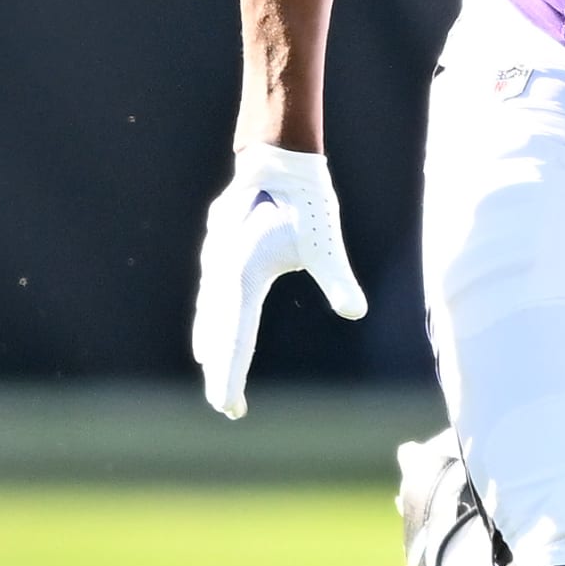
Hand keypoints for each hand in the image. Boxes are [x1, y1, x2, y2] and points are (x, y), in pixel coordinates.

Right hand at [191, 144, 366, 418]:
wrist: (278, 159)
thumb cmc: (304, 199)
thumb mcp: (324, 240)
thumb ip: (336, 277)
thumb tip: (355, 312)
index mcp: (243, 274)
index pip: (235, 337)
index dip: (231, 375)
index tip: (229, 406)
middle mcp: (222, 271)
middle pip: (217, 332)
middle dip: (221, 369)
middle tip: (224, 405)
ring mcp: (216, 261)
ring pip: (210, 314)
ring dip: (212, 346)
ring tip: (213, 375)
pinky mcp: (221, 254)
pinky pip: (211, 297)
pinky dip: (210, 322)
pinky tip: (209, 335)